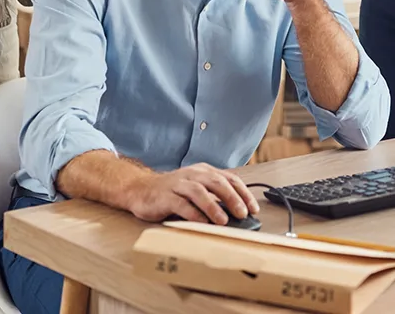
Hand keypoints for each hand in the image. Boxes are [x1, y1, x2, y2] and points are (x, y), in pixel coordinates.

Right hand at [125, 163, 258, 224]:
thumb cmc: (173, 192)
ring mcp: (178, 185)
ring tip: (224, 220)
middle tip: (243, 213)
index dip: (243, 193)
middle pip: (216, 182)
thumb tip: (237, 215)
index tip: (253, 208)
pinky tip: (201, 223)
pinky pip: (181, 204)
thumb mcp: (196, 190)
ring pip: (199, 192)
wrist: (141, 190)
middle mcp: (192, 175)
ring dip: (213, 206)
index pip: (229, 179)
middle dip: (232, 198)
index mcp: (203, 172)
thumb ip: (214, 197)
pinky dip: (193, 214)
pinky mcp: (165, 197)